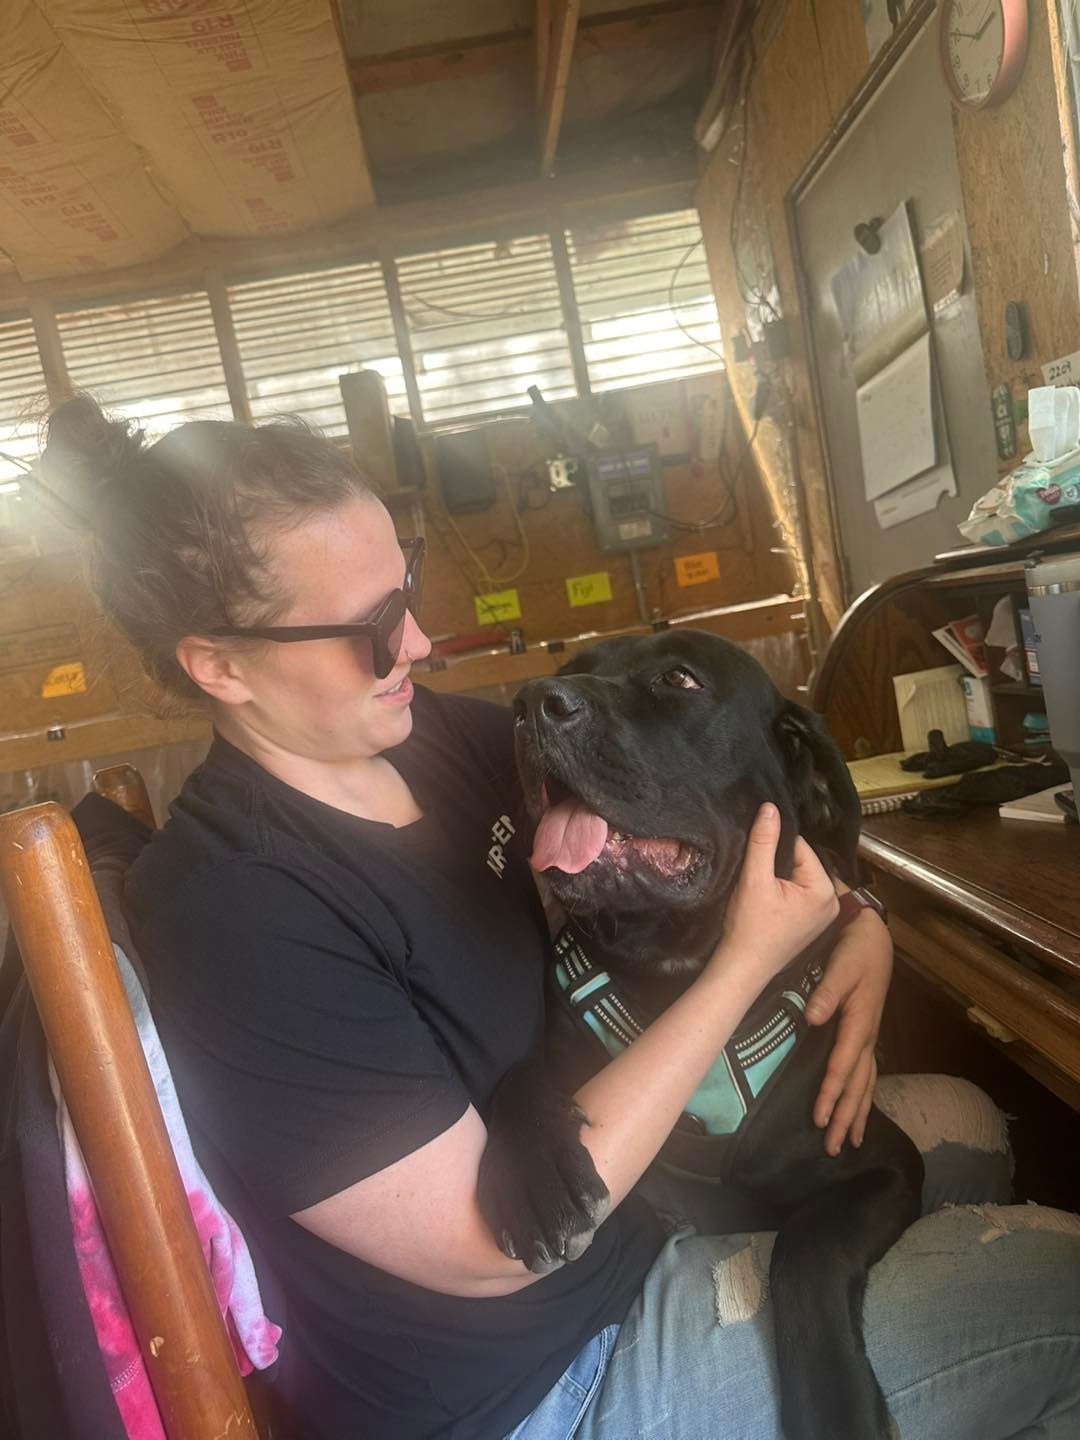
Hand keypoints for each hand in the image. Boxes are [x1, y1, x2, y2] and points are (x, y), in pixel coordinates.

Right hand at [712, 804, 838, 984]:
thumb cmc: (749, 927)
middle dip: (777, 864)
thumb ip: (763, 841)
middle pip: (800, 862)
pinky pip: (798, 894)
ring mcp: (823, 915)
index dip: (774, 849)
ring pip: (797, 877)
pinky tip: (766, 903)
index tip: (756, 862)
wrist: (743, 967)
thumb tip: (770, 808)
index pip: (800, 848)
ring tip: (760, 892)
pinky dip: (781, 893)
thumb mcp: (754, 878)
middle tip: (757, 880)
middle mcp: (831, 902)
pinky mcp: (811, 923)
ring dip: (777, 878)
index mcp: (824, 890)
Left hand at [806, 906, 892, 1154]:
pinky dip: (863, 1097)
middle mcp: (867, 1036)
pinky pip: (867, 1074)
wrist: (872, 935)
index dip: (831, 1093)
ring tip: (849, 1143)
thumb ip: (827, 992)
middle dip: (845, 1118)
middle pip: (858, 1086)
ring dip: (857, 1114)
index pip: (843, 1066)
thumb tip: (812, 1017)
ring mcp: (870, 1037)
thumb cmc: (855, 949)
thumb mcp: (841, 965)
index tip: (819, 1118)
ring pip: (865, 1084)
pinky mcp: (867, 1034)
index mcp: (859, 1023)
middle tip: (832, 1149)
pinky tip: (860, 1112)